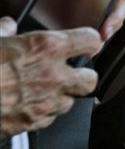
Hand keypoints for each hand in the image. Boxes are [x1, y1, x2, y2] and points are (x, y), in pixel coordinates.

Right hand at [0, 18, 100, 135]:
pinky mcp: (32, 123)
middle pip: (91, 79)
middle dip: (82, 76)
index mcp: (47, 47)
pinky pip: (49, 119)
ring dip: (60, 97)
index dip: (89, 42)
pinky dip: (42, 113)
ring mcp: (45, 102)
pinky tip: (28, 106)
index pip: (91, 40)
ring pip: (70, 102)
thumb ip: (4, 31)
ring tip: (43, 91)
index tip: (85, 44)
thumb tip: (7, 25)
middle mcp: (53, 75)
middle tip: (70, 73)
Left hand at [92, 0, 124, 41]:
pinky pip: (103, 28)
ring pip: (115, 14)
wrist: (15, 10)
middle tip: (107, 29)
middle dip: (117, 14)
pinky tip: (90, 45)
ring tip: (98, 40)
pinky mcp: (89, 23)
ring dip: (111, 28)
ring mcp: (95, 4)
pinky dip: (99, 38)